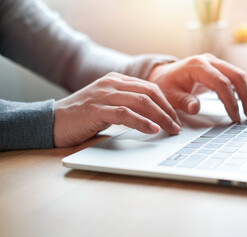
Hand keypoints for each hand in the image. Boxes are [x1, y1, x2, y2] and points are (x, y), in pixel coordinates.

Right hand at [54, 72, 180, 146]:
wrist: (52, 121)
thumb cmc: (83, 116)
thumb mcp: (107, 104)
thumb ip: (127, 104)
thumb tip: (153, 117)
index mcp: (116, 80)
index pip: (150, 88)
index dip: (166, 103)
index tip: (175, 118)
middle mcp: (111, 83)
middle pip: (149, 93)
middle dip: (167, 110)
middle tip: (176, 126)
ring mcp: (103, 95)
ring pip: (141, 102)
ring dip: (160, 117)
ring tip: (171, 129)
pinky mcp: (96, 109)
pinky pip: (125, 114)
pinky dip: (142, 122)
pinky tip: (152, 130)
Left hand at [148, 53, 246, 121]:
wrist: (164, 75)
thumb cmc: (166, 85)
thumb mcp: (169, 95)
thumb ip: (183, 101)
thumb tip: (195, 107)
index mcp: (197, 66)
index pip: (221, 83)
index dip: (231, 101)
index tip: (236, 117)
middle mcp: (210, 61)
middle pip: (236, 76)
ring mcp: (216, 63)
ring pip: (241, 75)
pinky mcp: (220, 68)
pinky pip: (240, 76)